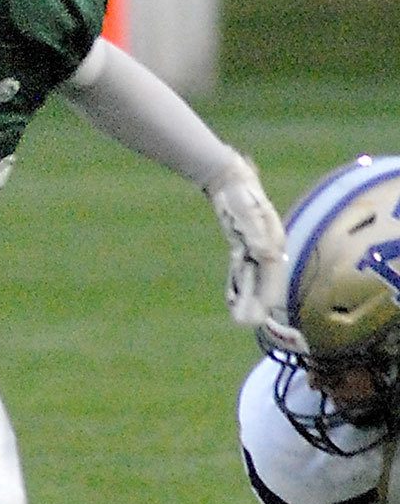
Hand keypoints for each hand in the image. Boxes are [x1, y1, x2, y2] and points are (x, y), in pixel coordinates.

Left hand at [204, 150, 285, 325]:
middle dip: (255, 303)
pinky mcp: (243, 247)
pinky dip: (237, 286)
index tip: (261, 313)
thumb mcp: (248, 212)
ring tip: (239, 320)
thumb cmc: (241, 193)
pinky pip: (240, 271)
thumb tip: (266, 255)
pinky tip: (232, 300)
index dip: (267, 295)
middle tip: (245, 323)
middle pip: (262, 280)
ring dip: (246, 299)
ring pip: (251, 278)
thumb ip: (256, 233)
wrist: (231, 179)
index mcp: (273, 241)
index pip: (272, 274)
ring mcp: (255, 248)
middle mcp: (267, 248)